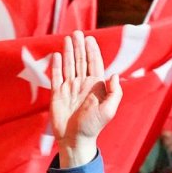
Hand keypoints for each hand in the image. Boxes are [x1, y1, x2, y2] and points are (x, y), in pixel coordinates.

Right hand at [51, 31, 121, 168]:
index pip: (94, 64)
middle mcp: (83, 85)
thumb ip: (114, 93)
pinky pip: (56, 76)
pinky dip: (57, 65)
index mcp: (96, 87)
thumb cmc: (93, 127)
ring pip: (69, 65)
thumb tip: (114, 74)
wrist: (75, 139)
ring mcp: (69, 88)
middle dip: (80, 46)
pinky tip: (58, 55)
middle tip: (77, 32)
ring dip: (69, 52)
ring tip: (68, 38)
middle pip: (81, 61)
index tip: (90, 39)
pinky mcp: (57, 94)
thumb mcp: (109, 111)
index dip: (93, 51)